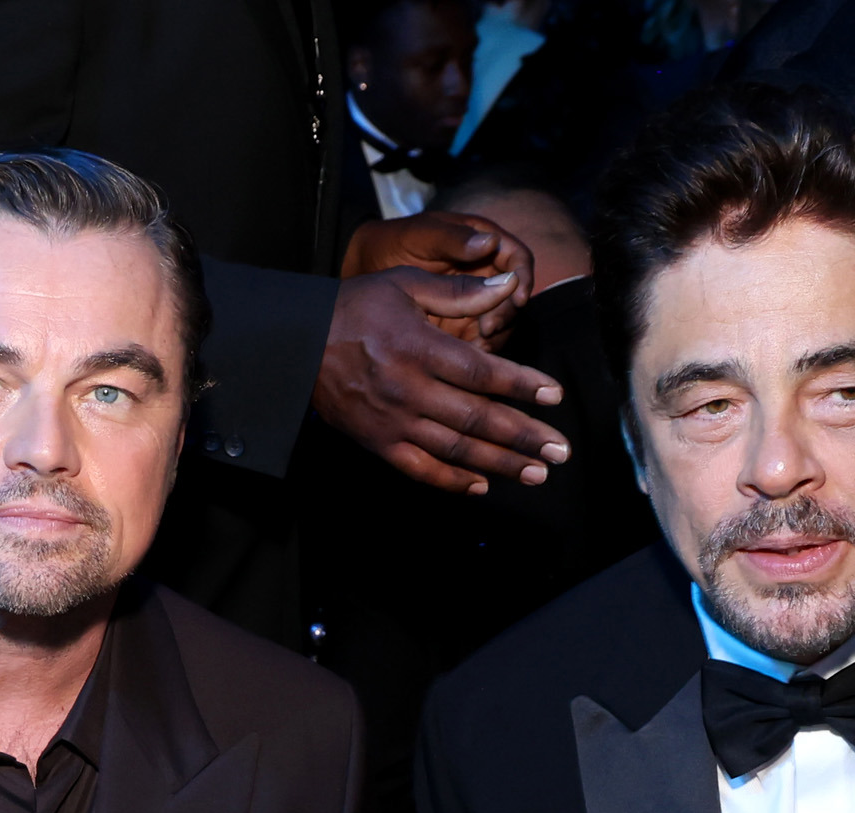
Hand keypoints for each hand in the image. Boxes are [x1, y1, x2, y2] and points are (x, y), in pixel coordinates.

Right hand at [316, 268, 568, 492]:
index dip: (521, 385)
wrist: (294, 345)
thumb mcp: (404, 285)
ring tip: (537, 473)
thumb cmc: (353, 308)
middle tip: (560, 451)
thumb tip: (508, 284)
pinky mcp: (378, 443)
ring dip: (500, 464)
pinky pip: (420, 469)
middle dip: (524, 436)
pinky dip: (452, 481)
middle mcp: (409, 390)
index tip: (555, 395)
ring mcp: (393, 422)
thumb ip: (459, 292)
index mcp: (418, 348)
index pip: (481, 372)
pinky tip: (482, 486)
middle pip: (476, 419)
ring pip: (455, 450)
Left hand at [342, 212, 536, 342]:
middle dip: (506, 314)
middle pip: (513, 297)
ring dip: (494, 338)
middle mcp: (484, 274)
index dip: (522, 278)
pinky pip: (479, 344)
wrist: (362, 271)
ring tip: (474, 348)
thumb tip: (490, 242)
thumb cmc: (391, 243)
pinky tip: (462, 362)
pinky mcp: (460, 329)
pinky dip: (476, 354)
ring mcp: (474, 304)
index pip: (517, 259)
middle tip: (488, 329)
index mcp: (481, 243)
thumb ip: (452, 239)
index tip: (518, 298)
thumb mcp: (419, 236)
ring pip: (501, 323)